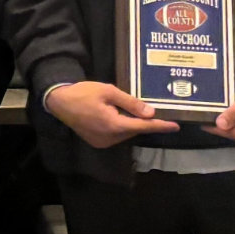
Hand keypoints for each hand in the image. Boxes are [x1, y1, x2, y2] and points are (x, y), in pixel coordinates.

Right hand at [43, 81, 179, 148]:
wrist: (59, 102)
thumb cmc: (83, 92)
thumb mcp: (108, 91)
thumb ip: (130, 103)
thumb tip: (150, 113)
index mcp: (114, 125)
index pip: (143, 126)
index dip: (160, 125)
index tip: (176, 126)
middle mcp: (110, 138)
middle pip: (134, 129)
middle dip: (143, 120)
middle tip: (153, 110)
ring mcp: (103, 142)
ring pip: (125, 133)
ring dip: (130, 123)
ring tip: (129, 109)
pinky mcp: (97, 142)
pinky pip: (116, 135)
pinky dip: (120, 126)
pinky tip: (117, 115)